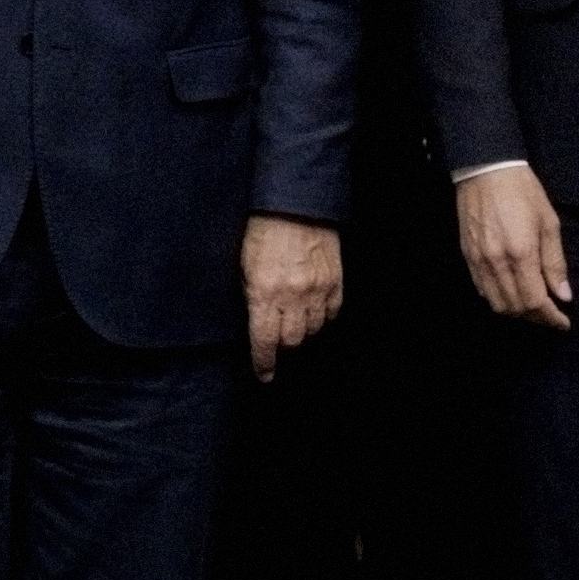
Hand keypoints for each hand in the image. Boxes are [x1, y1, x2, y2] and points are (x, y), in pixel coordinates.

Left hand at [240, 213, 343, 373]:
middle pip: (292, 340)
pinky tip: (312, 309)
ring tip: (293, 321)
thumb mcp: (243, 265)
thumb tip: (255, 320)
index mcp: (264, 293)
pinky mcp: (335, 281)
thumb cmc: (262, 231)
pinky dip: (322, 316)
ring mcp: (318, 289)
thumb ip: (250, 295)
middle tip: (276, 338)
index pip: (265, 340)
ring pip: (314, 329)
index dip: (264, 362)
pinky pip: (332, 312)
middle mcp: (293, 296)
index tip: (264, 375)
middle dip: (282, 344)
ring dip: (302, 330)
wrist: (295, 205)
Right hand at [454, 166, 570, 330]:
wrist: (486, 171)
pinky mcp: (467, 256)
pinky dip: (498, 299)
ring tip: (533, 307)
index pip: (535, 301)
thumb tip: (564, 295)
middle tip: (551, 315)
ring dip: (516, 312)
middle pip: (515, 308)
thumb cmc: (523, 193)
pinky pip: (481, 289)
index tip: (563, 323)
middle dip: (536, 318)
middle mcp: (496, 262)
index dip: (551, 317)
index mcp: (521, 253)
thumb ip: (555, 263)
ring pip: (496, 303)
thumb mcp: (549, 224)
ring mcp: (478, 261)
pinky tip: (511, 292)